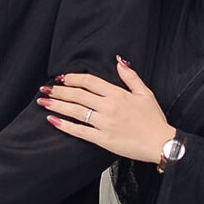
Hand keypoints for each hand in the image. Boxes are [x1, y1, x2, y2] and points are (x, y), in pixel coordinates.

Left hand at [40, 59, 175, 162]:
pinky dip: (64, 125)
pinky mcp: (103, 139)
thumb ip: (130, 77)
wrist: (160, 143)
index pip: (90, 81)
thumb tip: (118, 61)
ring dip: (57, 105)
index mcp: (118, 94)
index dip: (73, 78)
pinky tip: (53, 120)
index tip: (61, 78)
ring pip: (76, 111)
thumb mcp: (145, 93)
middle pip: (78, 95)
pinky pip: (79, 131)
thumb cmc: (154, 120)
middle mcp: (109, 107)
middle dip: (59, 91)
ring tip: (43, 102)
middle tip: (45, 89)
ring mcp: (105, 123)